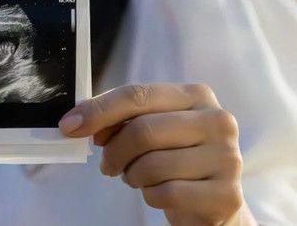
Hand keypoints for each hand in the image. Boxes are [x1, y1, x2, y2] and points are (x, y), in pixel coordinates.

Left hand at [59, 83, 245, 225]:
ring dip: (133, 175)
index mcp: (196, 95)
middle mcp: (217, 121)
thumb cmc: (176, 155)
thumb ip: (120, 118)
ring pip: (152, 165)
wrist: (216, 201)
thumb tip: (78, 121)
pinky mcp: (226, 195)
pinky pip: (167, 194)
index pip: (137, 94)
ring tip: (138, 176)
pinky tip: (158, 192)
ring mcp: (227, 158)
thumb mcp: (152, 127)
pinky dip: (151, 196)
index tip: (70, 125)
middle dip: (114, 150)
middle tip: (107, 164)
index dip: (99, 110)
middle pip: (143, 130)